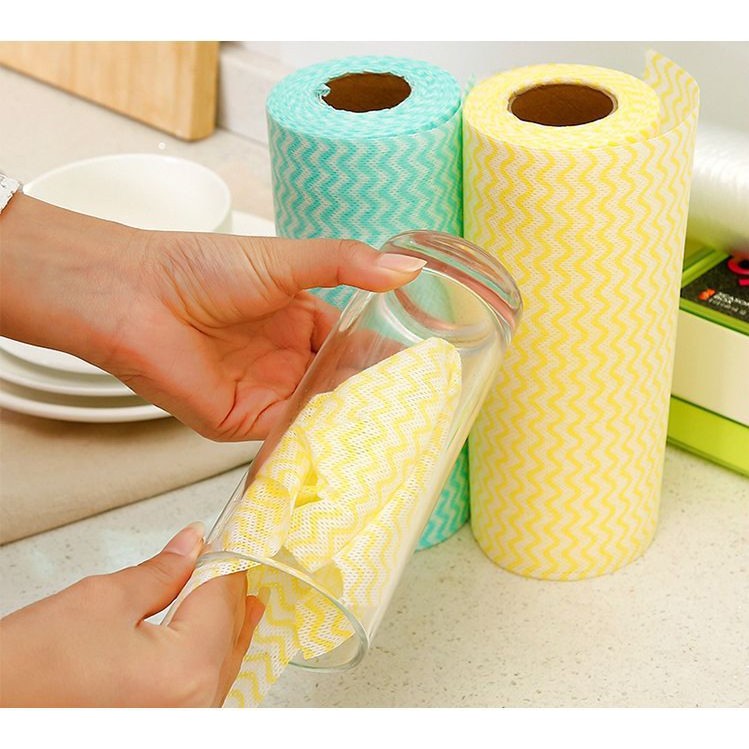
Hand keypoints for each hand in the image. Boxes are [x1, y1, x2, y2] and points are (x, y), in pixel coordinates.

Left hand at [0, 194, 424, 439]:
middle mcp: (285, 359)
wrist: (135, 296)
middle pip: (341, 385)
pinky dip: (315, 444)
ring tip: (398, 435)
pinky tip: (349, 449)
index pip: (353, 344)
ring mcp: (265, 393)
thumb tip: (409, 267)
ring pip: (319, 415)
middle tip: (420, 411)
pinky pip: (286, 438)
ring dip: (351, 424)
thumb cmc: (203, 269)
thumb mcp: (287, 260)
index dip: (385, 356)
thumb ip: (347, 264)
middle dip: (374, 397)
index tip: (424, 370)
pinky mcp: (242, 422)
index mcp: (298, 319)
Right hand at [0, 523, 262, 706]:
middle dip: (228, 589)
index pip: (223, 596)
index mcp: (185, 670)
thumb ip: (162, 571)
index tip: (228, 535)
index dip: (224, 558)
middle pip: (229, 631)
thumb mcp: (101, 601)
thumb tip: (192, 544)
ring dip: (228, 623)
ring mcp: (181, 725)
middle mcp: (193, 707)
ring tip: (238, 592)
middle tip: (229, 554)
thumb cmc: (25, 676)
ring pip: (223, 662)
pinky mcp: (165, 731)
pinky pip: (206, 690)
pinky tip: (217, 640)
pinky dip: (212, 657)